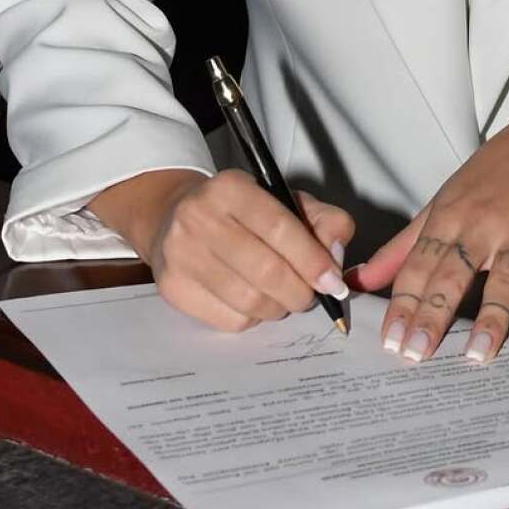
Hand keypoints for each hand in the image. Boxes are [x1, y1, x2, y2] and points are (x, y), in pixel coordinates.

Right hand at [91, 168, 354, 332]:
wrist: (173, 217)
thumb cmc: (241, 212)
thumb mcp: (284, 201)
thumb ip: (322, 220)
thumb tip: (336, 256)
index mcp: (231, 188)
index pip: (281, 229)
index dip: (313, 260)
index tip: (333, 282)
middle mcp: (199, 217)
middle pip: (266, 271)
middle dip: (300, 292)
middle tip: (310, 296)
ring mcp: (180, 254)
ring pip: (249, 301)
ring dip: (278, 307)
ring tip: (284, 298)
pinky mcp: (172, 288)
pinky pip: (229, 320)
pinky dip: (253, 318)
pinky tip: (253, 302)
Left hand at [350, 115, 508, 364]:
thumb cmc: (489, 177)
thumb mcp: (440, 204)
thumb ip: (402, 248)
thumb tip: (359, 279)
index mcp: (449, 217)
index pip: (419, 265)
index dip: (403, 303)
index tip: (391, 339)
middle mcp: (483, 226)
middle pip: (454, 274)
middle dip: (434, 314)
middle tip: (418, 352)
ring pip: (504, 279)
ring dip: (491, 319)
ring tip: (478, 355)